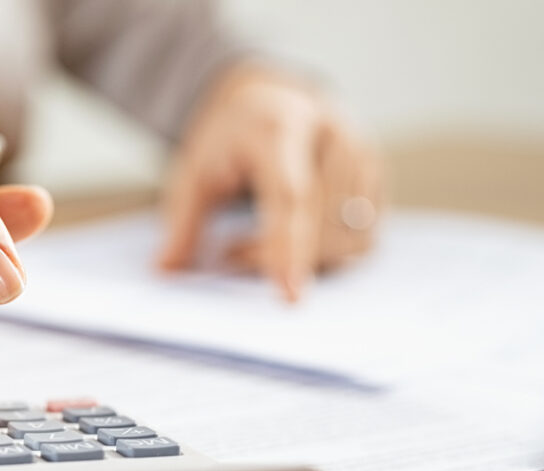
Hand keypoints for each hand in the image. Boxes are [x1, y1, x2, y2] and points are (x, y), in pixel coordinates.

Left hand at [158, 65, 382, 300]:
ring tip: (253, 244)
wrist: (269, 102)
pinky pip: (363, 239)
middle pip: (323, 222)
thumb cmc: (229, 141)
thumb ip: (181, 222)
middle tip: (229, 255)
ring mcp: (364, 154)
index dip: (290, 247)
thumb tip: (164, 271)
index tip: (288, 295)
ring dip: (305, 259)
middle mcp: (333, 134)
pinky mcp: (378, 178)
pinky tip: (292, 241)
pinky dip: (328, 255)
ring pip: (349, 237)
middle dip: (279, 255)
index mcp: (282, 125)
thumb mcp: (192, 172)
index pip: (292, 195)